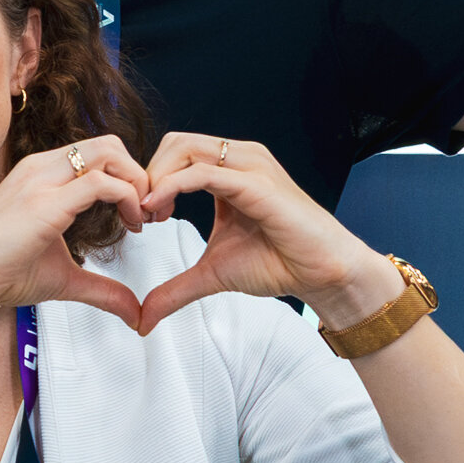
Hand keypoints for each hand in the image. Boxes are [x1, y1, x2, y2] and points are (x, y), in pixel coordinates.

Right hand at [0, 138, 153, 332]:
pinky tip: (131, 225)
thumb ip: (101, 288)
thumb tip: (134, 313)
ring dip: (138, 182)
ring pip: (109, 152)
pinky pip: (101, 183)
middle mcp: (41, 168)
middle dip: (140, 174)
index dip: (129, 178)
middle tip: (150, 213)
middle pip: (109, 143)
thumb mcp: (63, 277)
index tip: (140, 216)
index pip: (98, 154)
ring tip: (142, 219)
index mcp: (40, 175)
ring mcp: (41, 181)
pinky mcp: (45, 203)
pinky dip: (128, 198)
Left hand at [128, 135, 394, 334]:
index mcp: (229, 170)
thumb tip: (143, 319)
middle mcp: (239, 159)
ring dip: (156, 178)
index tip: (141, 218)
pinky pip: (204, 172)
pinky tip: (159, 211)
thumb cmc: (278, 264)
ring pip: (185, 149)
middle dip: (148, 174)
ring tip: (151, 215)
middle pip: (175, 143)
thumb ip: (175, 289)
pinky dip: (172, 186)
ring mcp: (250, 166)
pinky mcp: (256, 183)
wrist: (322, 273)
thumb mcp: (212, 274)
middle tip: (142, 215)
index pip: (176, 153)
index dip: (150, 180)